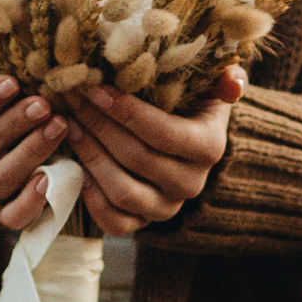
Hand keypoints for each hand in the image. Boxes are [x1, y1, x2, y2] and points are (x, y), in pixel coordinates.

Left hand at [64, 66, 245, 232]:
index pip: (162, 133)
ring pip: (122, 191)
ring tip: (68, 125)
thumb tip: (233, 85)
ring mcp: (167, 208)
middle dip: (98, 125)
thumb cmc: (189, 100)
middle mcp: (191, 184)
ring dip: (89, 156)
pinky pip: (115, 222)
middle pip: (136, 159)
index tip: (95, 88)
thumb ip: (223, 78)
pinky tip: (75, 165)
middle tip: (71, 97)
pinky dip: (91, 198)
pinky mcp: (143, 223)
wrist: (182, 137)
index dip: (125, 111)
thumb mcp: (208, 83)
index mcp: (209, 147)